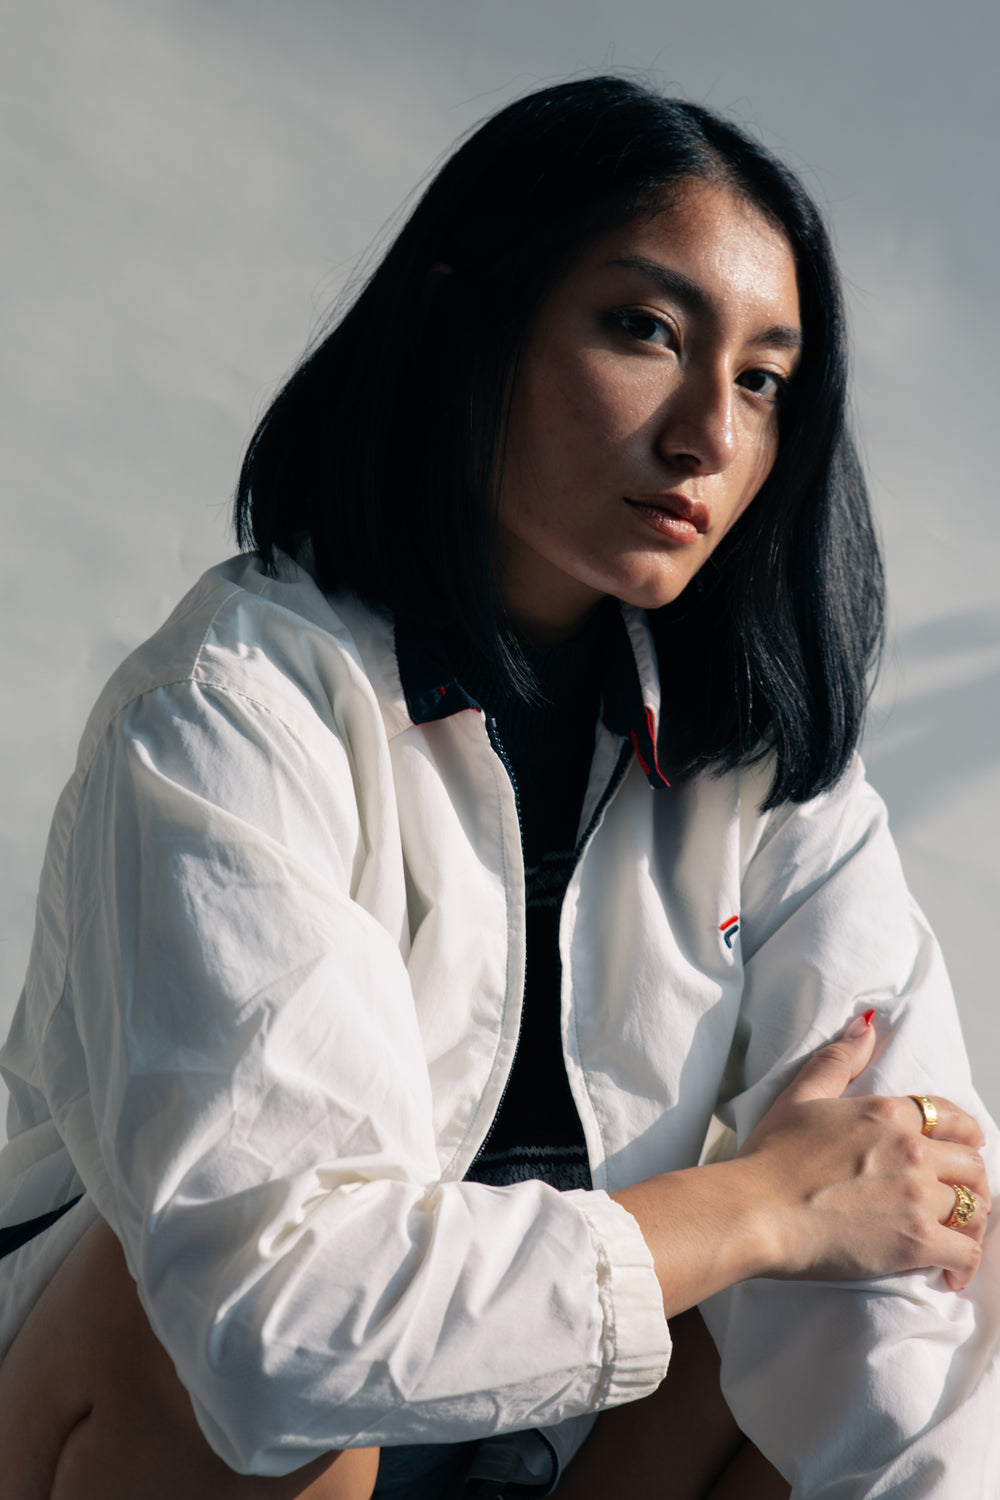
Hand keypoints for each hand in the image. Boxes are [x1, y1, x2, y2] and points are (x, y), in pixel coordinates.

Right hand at [736, 1013, 990, 1290]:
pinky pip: (966, 1251)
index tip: (964, 1147)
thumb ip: (838, 1059)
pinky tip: (949, 1270)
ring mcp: (917, 1196)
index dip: (963, 1133)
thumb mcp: (800, 1095)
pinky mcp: (916, 1241)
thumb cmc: (770, 1158)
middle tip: (957, 1197)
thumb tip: (866, 1025)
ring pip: (975, 1206)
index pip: (950, 1117)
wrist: (756, 1211)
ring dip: (968, 1221)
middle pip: (971, 1164)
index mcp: (886, 1114)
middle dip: (969, 1180)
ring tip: (954, 1234)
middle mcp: (910, 1150)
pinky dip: (963, 1262)